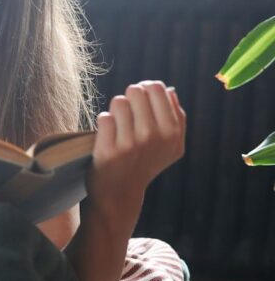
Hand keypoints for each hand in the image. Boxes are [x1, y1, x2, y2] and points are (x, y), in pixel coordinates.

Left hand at [89, 80, 186, 203]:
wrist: (120, 193)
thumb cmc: (145, 162)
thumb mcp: (171, 146)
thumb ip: (177, 118)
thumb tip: (170, 90)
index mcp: (172, 132)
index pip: (157, 87)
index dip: (145, 90)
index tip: (140, 102)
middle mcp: (154, 136)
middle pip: (136, 90)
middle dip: (129, 98)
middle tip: (127, 115)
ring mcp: (131, 144)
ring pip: (118, 102)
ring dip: (115, 111)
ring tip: (118, 127)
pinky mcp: (109, 150)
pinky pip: (104, 118)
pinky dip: (104, 123)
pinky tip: (108, 137)